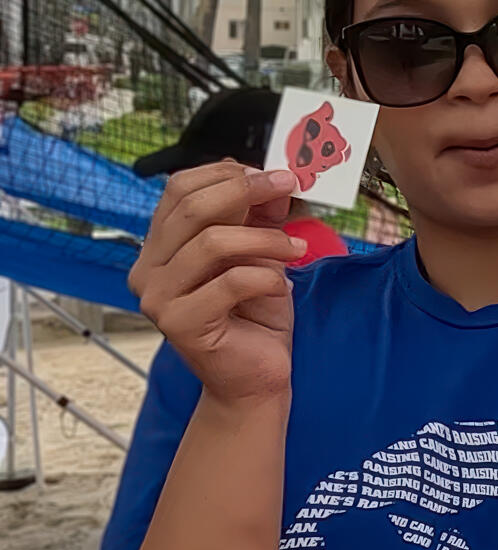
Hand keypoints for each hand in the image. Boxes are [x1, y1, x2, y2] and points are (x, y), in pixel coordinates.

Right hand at [128, 162, 302, 406]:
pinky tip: (283, 285)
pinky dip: (266, 277)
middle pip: (191, 208)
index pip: (178, 189)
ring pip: (212, 242)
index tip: (271, 174)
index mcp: (159, 245)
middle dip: (246, 190)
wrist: (256, 377)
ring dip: (265, 239)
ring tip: (297, 249)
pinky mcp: (179, 324)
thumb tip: (274, 179)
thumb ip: (258, 218)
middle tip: (288, 186)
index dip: (225, 173)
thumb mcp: (260, 255)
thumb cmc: (255, 315)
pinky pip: (230, 282)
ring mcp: (157, 297)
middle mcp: (147, 268)